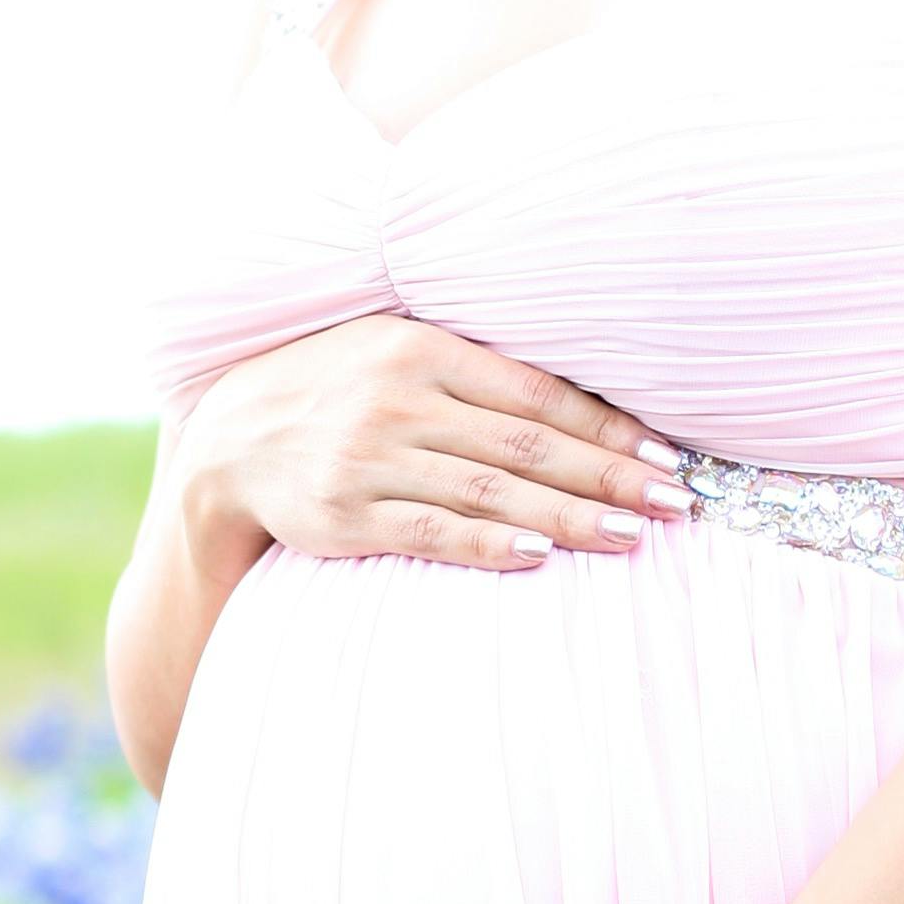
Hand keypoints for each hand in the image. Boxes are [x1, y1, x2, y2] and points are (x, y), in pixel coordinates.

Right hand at [179, 319, 688, 574]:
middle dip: (607, 475)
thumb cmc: (336, 391)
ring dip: (567, 517)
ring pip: (489, 492)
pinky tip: (543, 556)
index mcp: (419, 347)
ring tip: (631, 534)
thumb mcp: (395, 352)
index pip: (534, 392)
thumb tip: (586, 402)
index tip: (665, 455)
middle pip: (525, 443)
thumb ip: (475, 370)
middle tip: (675, 501)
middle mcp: (396, 399)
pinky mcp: (345, 517)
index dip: (605, 427)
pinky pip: (433, 533)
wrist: (229, 440)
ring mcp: (368, 460)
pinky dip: (491, 545)